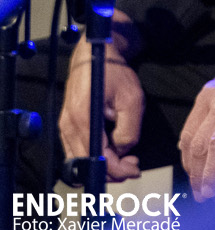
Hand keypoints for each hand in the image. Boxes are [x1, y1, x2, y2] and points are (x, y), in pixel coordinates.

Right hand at [58, 26, 144, 181]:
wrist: (94, 56)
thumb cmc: (114, 74)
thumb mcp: (132, 99)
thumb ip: (129, 129)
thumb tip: (123, 152)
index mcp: (83, 119)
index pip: (97, 159)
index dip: (117, 170)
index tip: (134, 169)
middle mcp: (68, 126)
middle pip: (85, 165)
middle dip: (111, 172)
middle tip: (133, 166)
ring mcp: (64, 127)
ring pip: (79, 161)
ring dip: (102, 166)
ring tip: (125, 160)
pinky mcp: (66, 127)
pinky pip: (76, 151)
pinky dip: (92, 158)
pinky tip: (111, 152)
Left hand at [178, 38, 214, 200]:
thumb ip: (208, 109)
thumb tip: (191, 136)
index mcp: (209, 96)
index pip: (188, 136)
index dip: (187, 162)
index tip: (193, 178)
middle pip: (199, 144)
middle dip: (196, 174)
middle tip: (201, 194)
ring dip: (211, 172)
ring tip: (211, 191)